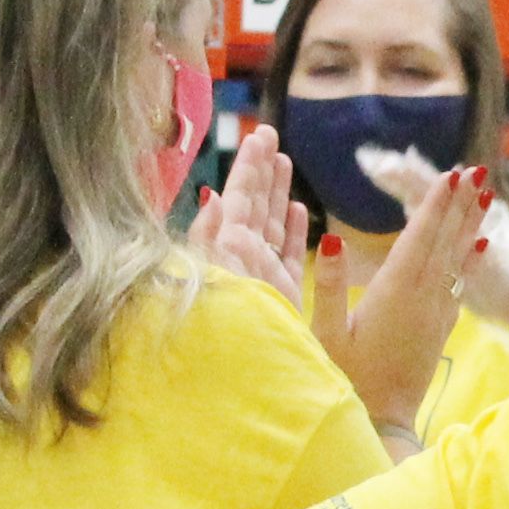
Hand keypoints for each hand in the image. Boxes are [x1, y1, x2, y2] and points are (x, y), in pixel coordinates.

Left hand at [188, 124, 311, 307]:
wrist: (242, 374)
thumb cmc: (221, 324)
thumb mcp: (210, 273)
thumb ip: (210, 235)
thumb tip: (211, 195)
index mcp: (225, 247)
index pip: (239, 197)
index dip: (248, 167)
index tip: (257, 137)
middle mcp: (243, 256)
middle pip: (254, 205)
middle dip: (262, 170)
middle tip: (269, 135)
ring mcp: (263, 275)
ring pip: (272, 225)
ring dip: (279, 192)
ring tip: (284, 162)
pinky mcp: (283, 295)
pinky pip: (288, 256)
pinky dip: (292, 231)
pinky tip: (298, 211)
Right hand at [316, 167, 489, 437]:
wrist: (380, 424)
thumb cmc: (344, 379)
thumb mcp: (324, 334)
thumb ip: (327, 286)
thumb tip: (331, 240)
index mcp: (394, 294)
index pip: (419, 238)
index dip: (435, 205)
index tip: (451, 174)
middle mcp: (423, 299)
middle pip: (445, 242)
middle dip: (460, 204)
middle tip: (477, 170)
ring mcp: (436, 314)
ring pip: (456, 260)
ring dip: (469, 224)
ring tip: (485, 195)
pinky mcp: (440, 328)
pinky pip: (459, 283)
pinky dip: (470, 259)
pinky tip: (480, 244)